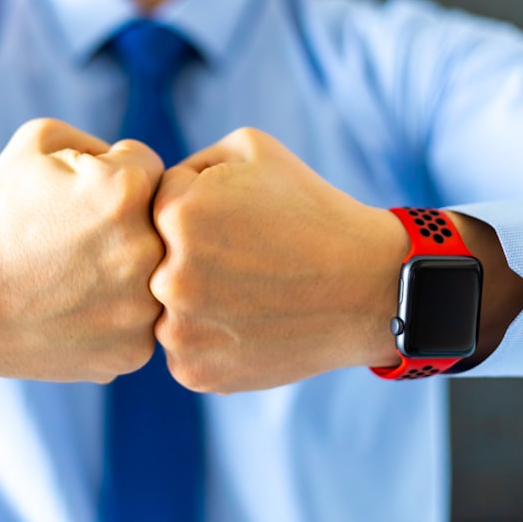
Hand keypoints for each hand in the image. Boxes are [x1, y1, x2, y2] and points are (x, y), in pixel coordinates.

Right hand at [0, 118, 165, 382]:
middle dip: (129, 226)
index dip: (113, 178)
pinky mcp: (131, 353)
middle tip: (80, 241)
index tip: (79, 199)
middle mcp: (144, 250)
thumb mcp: (40, 142)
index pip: (153, 172)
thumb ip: (101, 141)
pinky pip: (143, 323)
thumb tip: (138, 166)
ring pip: (158, 279)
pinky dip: (117, 318)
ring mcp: (141, 309)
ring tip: (77, 276)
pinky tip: (77, 311)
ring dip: (130, 274)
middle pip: (163, 227)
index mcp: (127, 190)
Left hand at [151, 128, 403, 392]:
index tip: (238, 219)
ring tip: (248, 291)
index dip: (200, 206)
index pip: (158, 205)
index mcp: (176, 213)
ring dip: (194, 300)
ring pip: (164, 308)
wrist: (368, 287)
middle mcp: (168, 276)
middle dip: (190, 255)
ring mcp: (181, 331)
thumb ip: (191, 162)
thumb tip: (155, 187)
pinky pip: (183, 349)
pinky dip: (210, 338)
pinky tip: (249, 323)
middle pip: (155, 260)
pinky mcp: (195, 372)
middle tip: (243, 259)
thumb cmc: (311, 211)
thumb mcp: (252, 149)